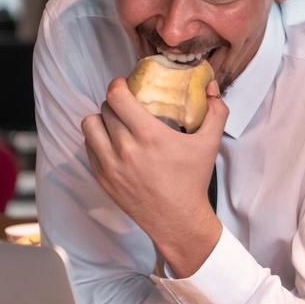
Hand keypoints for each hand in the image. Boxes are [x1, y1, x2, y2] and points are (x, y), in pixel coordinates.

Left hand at [81, 78, 229, 276]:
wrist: (177, 219)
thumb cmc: (193, 180)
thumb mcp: (210, 144)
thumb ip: (216, 112)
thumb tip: (211, 87)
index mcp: (149, 136)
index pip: (117, 97)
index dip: (118, 85)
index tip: (125, 85)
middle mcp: (125, 148)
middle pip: (105, 109)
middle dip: (115, 102)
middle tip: (127, 105)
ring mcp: (110, 165)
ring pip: (90, 125)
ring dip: (101, 119)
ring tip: (114, 122)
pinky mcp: (102, 178)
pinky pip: (88, 147)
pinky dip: (97, 139)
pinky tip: (111, 141)